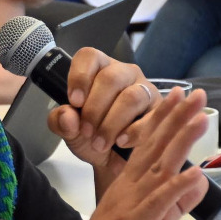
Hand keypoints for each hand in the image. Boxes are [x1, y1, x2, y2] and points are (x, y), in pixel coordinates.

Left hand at [47, 48, 160, 170]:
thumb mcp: (69, 131)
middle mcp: (123, 74)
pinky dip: (133, 133)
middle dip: (94, 108)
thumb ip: (60, 122)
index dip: (80, 76)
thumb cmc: (91, 137)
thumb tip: (67, 115)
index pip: (89, 56)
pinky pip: (151, 117)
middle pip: (110, 78)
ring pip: (131, 97)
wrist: (112, 163)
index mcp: (98, 70)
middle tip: (86, 131)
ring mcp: (145, 90)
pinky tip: (121, 142)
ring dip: (112, 123)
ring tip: (100, 143)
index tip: (74, 101)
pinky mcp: (161, 110)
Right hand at [61, 87, 209, 219]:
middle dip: (177, 117)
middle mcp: (131, 188)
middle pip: (157, 146)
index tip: (180, 97)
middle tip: (196, 92)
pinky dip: (176, 186)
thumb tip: (197, 180)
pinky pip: (158, 202)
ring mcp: (132, 204)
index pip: (151, 146)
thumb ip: (174, 204)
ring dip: (181, 140)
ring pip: (160, 166)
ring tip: (200, 117)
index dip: (166, 120)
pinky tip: (194, 171)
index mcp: (131, 187)